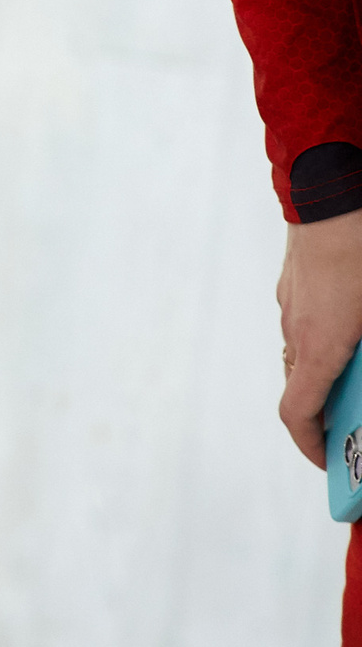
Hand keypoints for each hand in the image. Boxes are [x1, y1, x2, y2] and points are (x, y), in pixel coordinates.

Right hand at [278, 215, 361, 465]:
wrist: (328, 187)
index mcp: (320, 345)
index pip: (297, 414)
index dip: (311, 446)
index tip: (327, 460)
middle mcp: (296, 330)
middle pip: (301, 386)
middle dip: (325, 410)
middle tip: (354, 419)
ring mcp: (290, 303)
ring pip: (302, 353)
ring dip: (326, 370)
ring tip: (358, 367)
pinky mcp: (293, 281)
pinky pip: (304, 322)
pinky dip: (324, 337)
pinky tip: (354, 319)